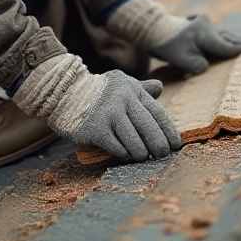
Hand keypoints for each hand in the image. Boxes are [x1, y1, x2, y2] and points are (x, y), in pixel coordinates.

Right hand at [12, 54, 180, 161]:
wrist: (65, 93)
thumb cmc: (98, 91)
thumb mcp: (120, 83)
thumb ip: (141, 88)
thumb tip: (159, 88)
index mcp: (133, 91)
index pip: (158, 113)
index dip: (169, 131)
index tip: (175, 144)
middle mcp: (123, 101)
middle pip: (149, 129)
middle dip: (159, 146)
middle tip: (162, 155)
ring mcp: (109, 115)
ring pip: (135, 142)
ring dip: (141, 153)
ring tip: (143, 157)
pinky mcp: (96, 129)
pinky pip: (116, 148)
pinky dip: (123, 154)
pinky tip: (125, 156)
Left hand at [105, 0, 240, 74]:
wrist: (154, 28)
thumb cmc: (167, 46)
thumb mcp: (179, 58)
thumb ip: (194, 65)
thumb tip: (204, 67)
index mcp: (205, 36)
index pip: (225, 46)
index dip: (238, 49)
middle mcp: (207, 28)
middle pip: (227, 38)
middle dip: (240, 41)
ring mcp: (204, 25)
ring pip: (223, 34)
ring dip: (234, 38)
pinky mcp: (199, 26)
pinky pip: (216, 33)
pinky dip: (224, 37)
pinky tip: (230, 38)